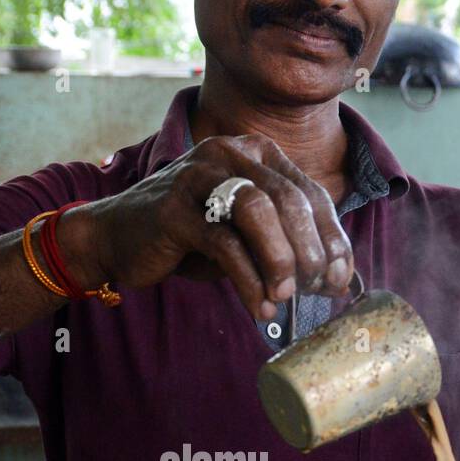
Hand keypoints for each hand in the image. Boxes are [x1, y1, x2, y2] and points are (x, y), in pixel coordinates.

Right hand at [60, 134, 353, 319]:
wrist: (117, 238)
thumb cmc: (188, 238)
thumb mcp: (244, 237)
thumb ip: (285, 246)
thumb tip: (338, 280)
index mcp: (255, 153)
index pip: (310, 193)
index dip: (333, 239)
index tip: (342, 278)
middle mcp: (229, 153)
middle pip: (289, 200)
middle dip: (311, 252)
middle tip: (317, 290)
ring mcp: (199, 176)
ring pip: (259, 212)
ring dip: (280, 260)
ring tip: (284, 297)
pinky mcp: (174, 208)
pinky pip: (224, 244)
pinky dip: (247, 280)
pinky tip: (258, 307)